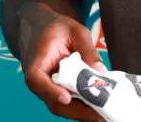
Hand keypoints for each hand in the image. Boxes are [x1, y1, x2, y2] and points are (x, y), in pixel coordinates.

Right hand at [18, 3, 107, 120]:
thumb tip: (101, 72)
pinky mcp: (57, 92)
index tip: (67, 98)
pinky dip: (83, 107)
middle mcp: (39, 82)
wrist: (39, 28)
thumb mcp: (75, 31)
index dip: (51, 91)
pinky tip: (101, 107)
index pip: (37, 80)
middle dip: (77, 111)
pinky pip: (69, 103)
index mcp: (36, 63)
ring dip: (82, 112)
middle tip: (101, 115)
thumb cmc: (56, 27)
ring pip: (62, 107)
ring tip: (105, 115)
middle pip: (53, 102)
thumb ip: (87, 50)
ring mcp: (47, 89)